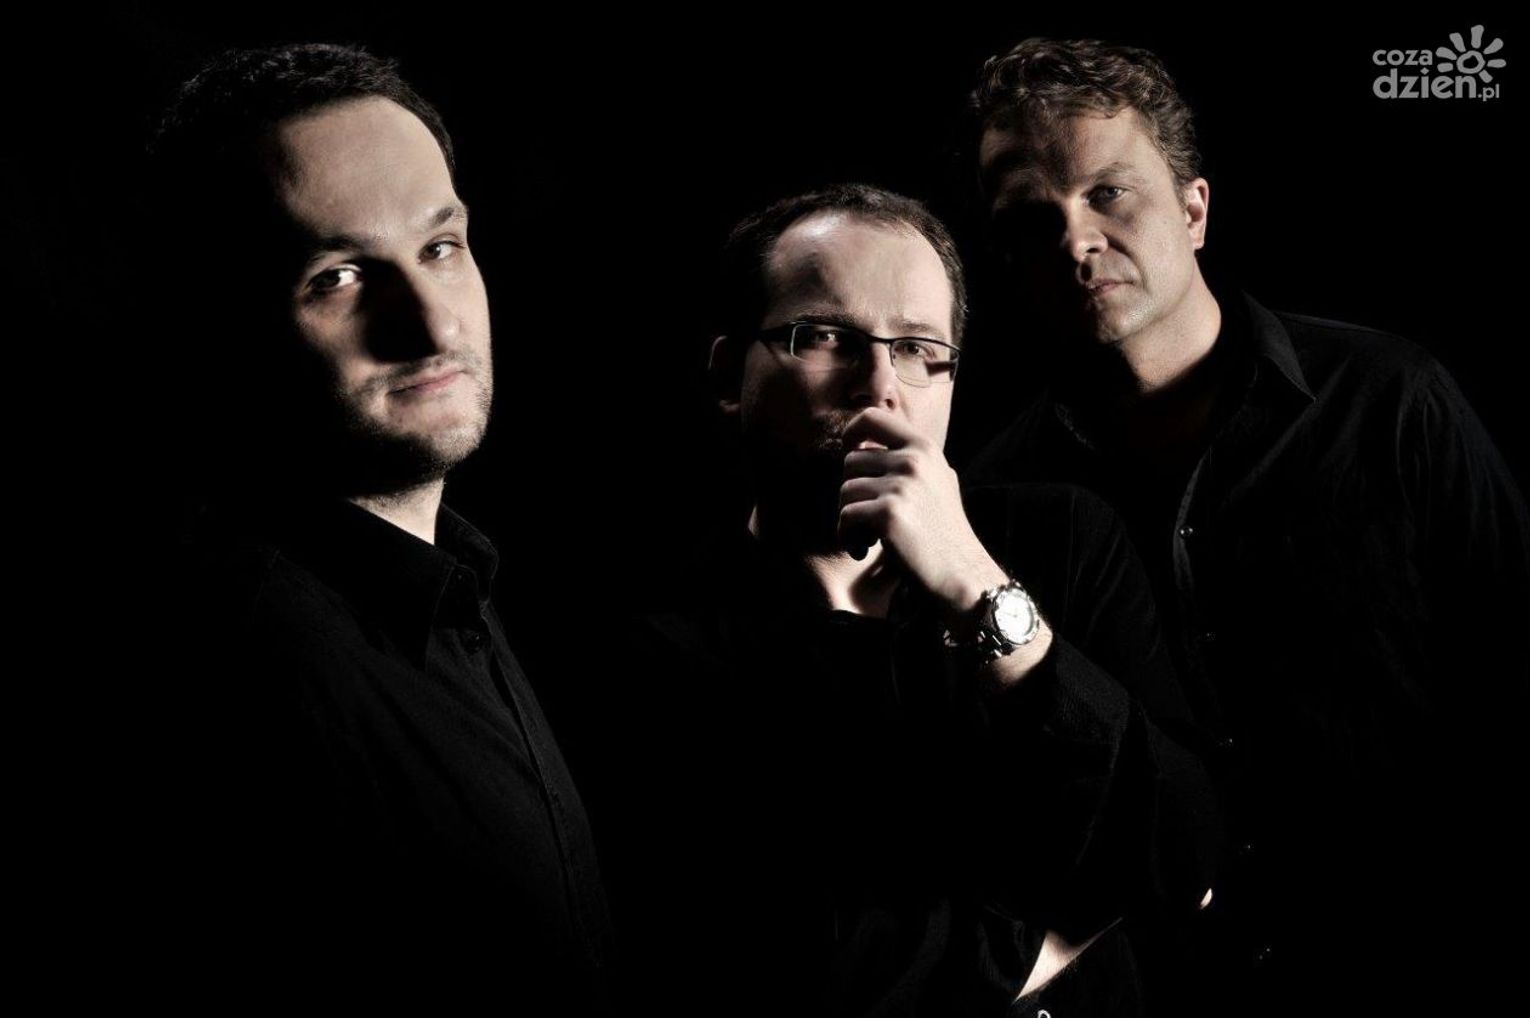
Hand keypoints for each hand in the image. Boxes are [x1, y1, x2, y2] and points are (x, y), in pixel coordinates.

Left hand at [837, 407, 1008, 619]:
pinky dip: (847, 537)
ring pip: (845, 491)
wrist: (961, 572)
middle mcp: (913, 460)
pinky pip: (845, 517)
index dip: (851, 432)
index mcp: (924, 447)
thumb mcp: (938, 480)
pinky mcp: (888, 513)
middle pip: (850, 462)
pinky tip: (863, 550)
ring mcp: (901, 486)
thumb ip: (909, 458)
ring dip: (848, 519)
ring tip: (867, 537)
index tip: (849, 453)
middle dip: (851, 493)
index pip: (872, 417)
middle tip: (866, 520)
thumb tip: (866, 443)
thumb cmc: (944, 532)